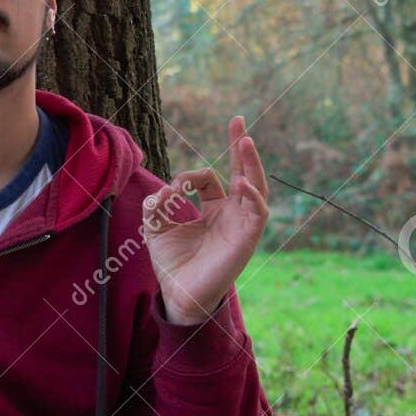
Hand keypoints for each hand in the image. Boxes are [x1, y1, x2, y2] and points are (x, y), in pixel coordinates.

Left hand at [141, 116, 267, 324]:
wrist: (179, 294)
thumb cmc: (172, 263)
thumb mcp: (157, 226)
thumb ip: (157, 204)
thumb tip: (166, 189)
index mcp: (213, 210)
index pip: (211, 179)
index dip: (192, 176)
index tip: (173, 188)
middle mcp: (231, 214)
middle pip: (242, 173)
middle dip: (239, 147)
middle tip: (237, 120)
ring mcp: (242, 225)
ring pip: (257, 187)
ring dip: (251, 164)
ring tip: (244, 140)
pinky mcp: (247, 239)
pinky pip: (258, 212)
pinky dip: (253, 195)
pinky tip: (243, 182)